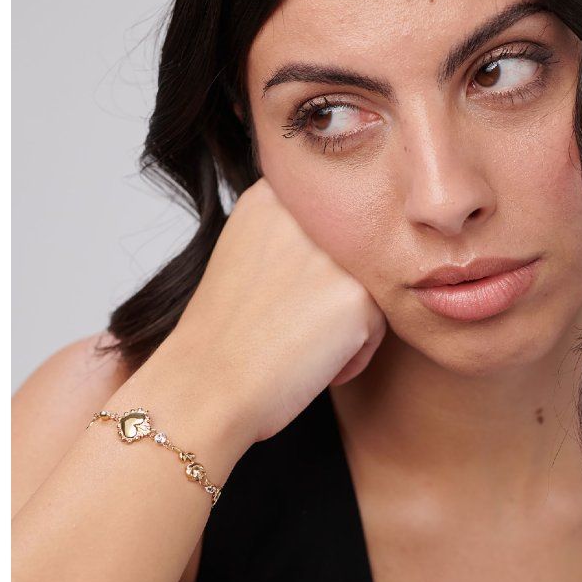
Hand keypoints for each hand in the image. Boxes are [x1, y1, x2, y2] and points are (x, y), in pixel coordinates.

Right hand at [155, 177, 387, 443]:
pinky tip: (309, 365)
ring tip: (296, 345)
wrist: (204, 388)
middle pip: (351, 256)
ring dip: (344, 324)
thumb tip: (351, 238)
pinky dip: (352, 356)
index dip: (308, 273)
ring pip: (368, 290)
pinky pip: (377, 328)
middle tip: (285, 326)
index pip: (327, 226)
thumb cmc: (222, 335)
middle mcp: (306, 213)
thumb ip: (294, 234)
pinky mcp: (357, 297)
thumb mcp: (246, 253)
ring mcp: (334, 254)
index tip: (277, 300)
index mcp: (272, 193)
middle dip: (329, 295)